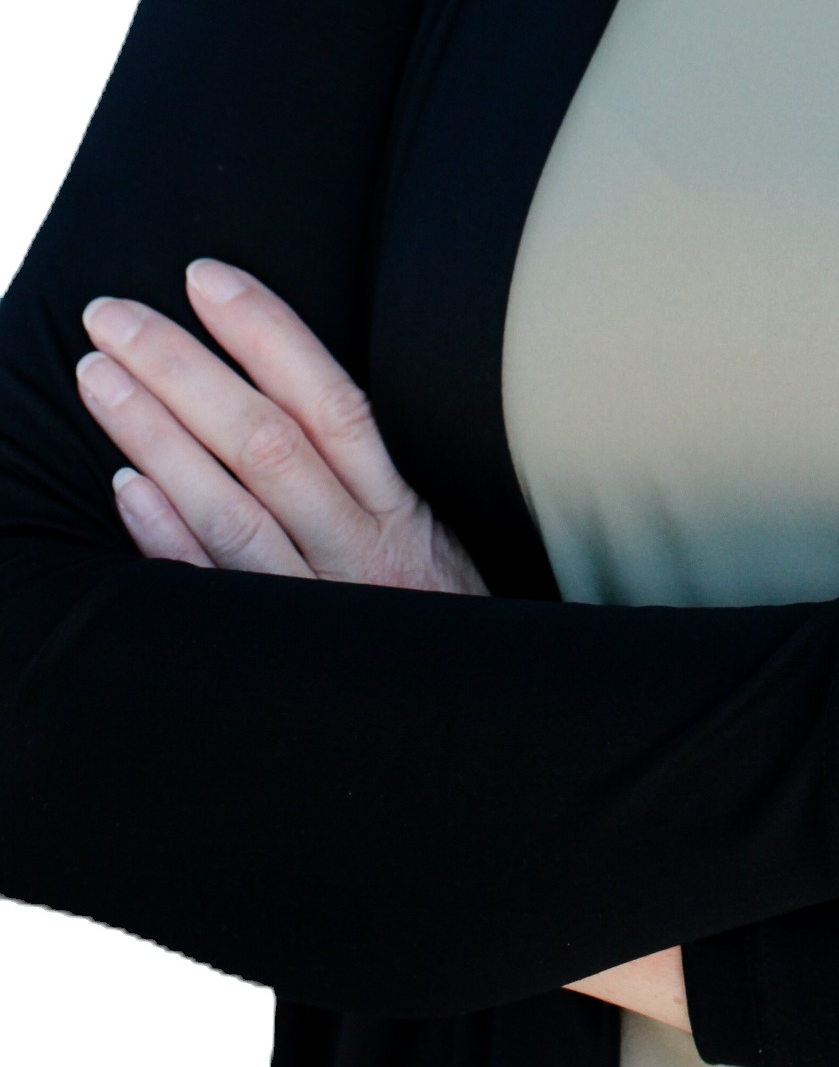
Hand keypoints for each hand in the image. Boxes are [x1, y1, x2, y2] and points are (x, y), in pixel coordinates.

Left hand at [72, 262, 691, 1021]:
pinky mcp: (296, 677)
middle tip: (108, 312)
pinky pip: (220, 605)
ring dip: (155, 440)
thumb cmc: (477, 661)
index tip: (204, 274)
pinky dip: (168, 545)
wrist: (515, 791)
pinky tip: (121, 492)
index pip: (332, 401)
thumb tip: (298, 408)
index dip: (268, 333)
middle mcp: (369, 566)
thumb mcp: (448, 568)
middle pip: (265, 445)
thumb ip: (379, 501)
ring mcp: (329, 624)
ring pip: (231, 514)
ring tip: (95, 378)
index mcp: (411, 523)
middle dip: (181, 370)